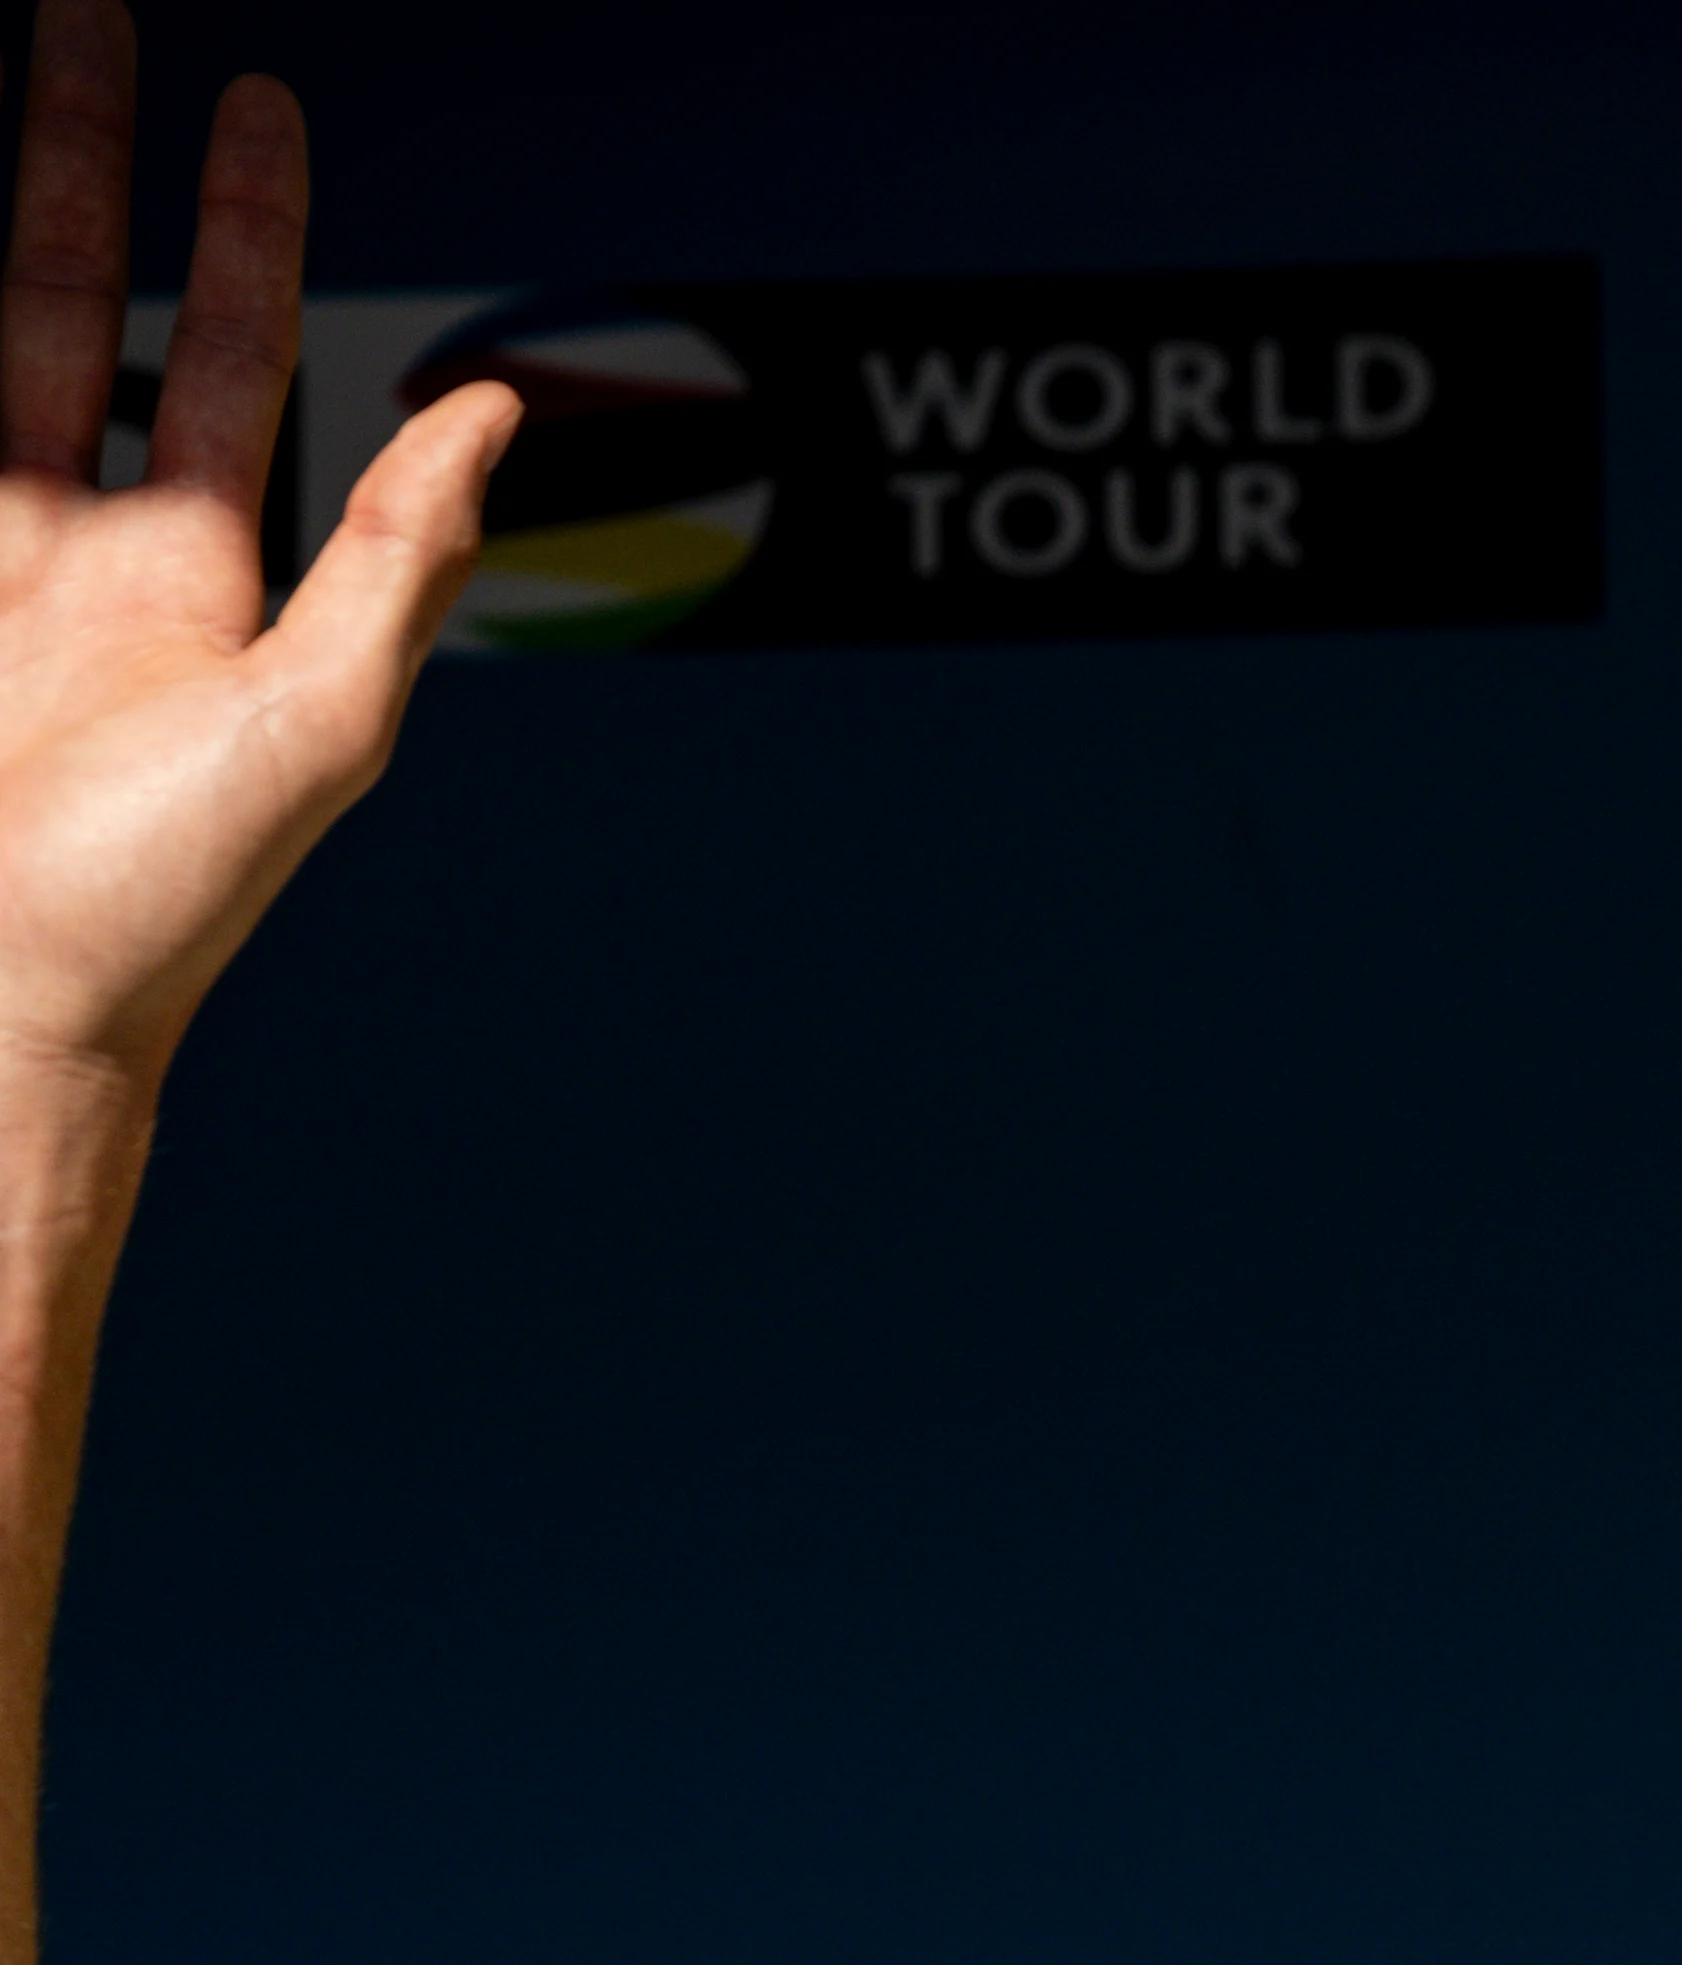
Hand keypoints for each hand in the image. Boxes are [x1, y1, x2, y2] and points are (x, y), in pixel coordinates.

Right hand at [0, 0, 515, 1127]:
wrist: (3, 1010)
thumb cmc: (162, 907)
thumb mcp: (314, 722)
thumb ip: (398, 563)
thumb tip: (495, 418)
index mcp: (201, 580)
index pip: (232, 353)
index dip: (243, 228)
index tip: (251, 106)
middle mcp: (94, 557)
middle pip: (88, 306)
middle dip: (87, 162)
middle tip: (95, 21)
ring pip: (4, 342)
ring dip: (12, 213)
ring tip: (24, 74)